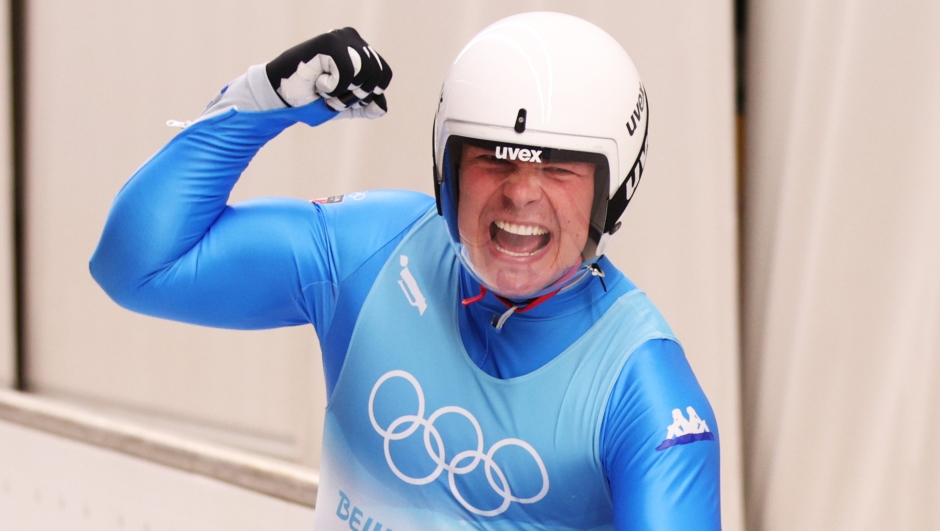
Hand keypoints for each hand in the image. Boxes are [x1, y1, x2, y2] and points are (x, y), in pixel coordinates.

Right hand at [265, 28, 391, 118]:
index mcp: (361, 51)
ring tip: (325, 90)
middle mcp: (353, 39)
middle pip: (376, 75)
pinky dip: (333, 86)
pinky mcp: (329, 42)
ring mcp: (341, 38)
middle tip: (333, 97)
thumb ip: (366, 107)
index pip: (383, 75)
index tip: (346, 98)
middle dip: (356, 96)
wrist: (283, 96)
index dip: (369, 94)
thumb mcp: (345, 105)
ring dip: (344, 92)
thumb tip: (381, 108)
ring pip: (364, 72)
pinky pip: (347, 71)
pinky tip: (318, 81)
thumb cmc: (312, 97)